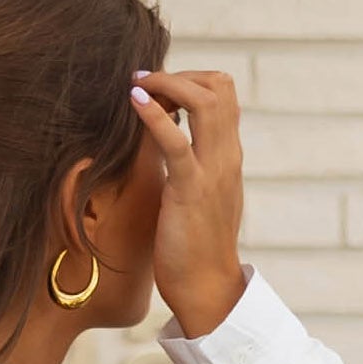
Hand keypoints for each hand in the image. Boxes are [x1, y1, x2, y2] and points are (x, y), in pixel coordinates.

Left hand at [131, 69, 248, 343]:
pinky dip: (154, 114)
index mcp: (228, 157)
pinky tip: (134, 101)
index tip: (158, 87)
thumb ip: (191, 166)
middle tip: (145, 82)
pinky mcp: (190, 190)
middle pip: (220, 86)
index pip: (224, 95)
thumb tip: (167, 145)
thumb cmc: (196, 247)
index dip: (191, 79)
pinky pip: (176, 141)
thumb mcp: (198, 195)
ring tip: (137, 85)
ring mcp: (213, 172)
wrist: (207, 289)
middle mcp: (227, 157)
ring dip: (168, 83)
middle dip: (181, 74)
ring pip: (207, 101)